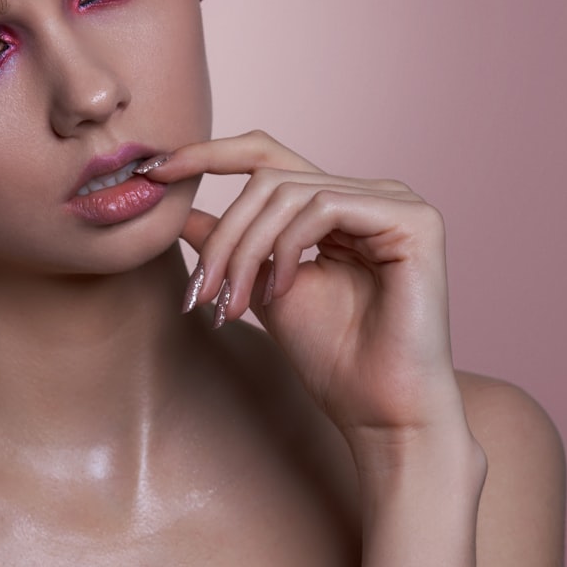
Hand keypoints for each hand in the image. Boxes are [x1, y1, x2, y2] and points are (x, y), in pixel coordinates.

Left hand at [140, 131, 465, 446]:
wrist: (376, 412)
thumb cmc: (328, 355)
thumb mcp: (260, 285)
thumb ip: (229, 243)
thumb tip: (178, 209)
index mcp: (338, 203)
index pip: (266, 156)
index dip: (207, 154)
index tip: (154, 170)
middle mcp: (369, 193)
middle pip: (268, 178)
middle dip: (226, 233)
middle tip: (203, 288)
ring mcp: (395, 202)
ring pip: (288, 192)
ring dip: (247, 248)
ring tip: (236, 300)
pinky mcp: (413, 220)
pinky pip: (323, 207)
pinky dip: (287, 247)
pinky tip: (280, 288)